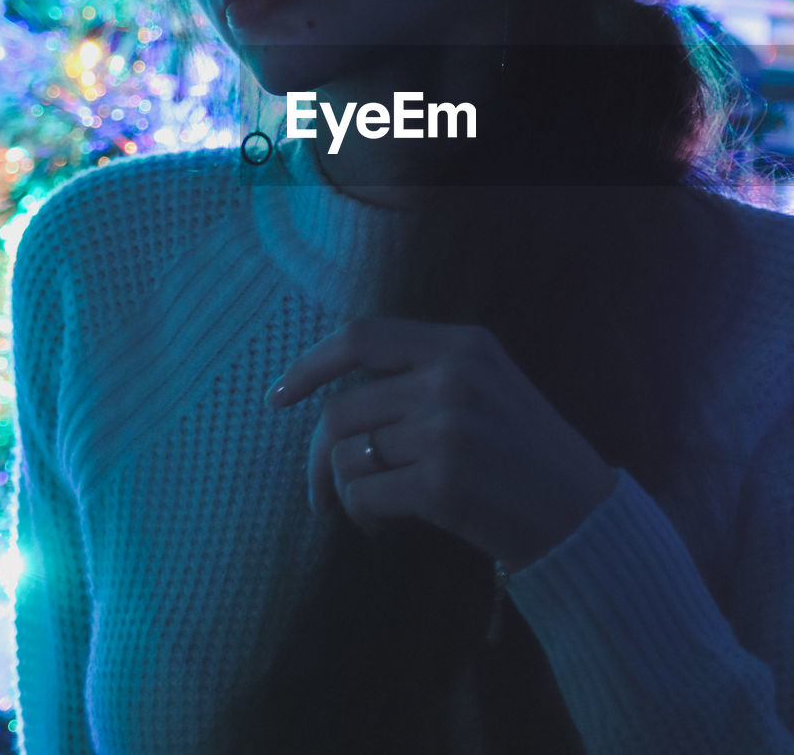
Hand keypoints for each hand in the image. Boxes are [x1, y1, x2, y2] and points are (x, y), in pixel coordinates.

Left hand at [265, 317, 617, 572]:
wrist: (583, 519)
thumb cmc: (524, 456)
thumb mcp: (487, 385)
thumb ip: (424, 372)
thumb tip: (332, 389)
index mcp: (463, 344)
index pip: (362, 335)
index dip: (310, 364)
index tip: (279, 396)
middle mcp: (454, 376)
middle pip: (342, 408)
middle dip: (316, 457)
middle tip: (320, 492)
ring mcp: (449, 427)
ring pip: (347, 455)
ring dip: (346, 493)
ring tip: (375, 511)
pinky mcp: (445, 481)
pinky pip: (364, 495)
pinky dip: (363, 517)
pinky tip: (388, 527)